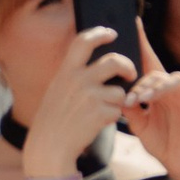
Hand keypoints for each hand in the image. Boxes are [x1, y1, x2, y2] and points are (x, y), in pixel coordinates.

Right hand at [24, 22, 135, 175]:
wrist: (49, 146)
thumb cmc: (54, 118)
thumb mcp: (57, 89)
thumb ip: (73, 75)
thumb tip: (97, 63)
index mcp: (66, 71)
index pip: (83, 41)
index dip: (99, 33)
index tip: (111, 33)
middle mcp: (78, 80)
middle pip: (114, 61)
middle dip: (128, 66)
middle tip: (131, 73)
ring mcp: (90, 96)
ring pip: (119, 91)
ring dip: (117, 101)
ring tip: (103, 110)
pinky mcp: (100, 113)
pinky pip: (118, 110)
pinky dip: (113, 117)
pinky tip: (98, 123)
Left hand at [117, 52, 179, 179]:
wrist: (178, 162)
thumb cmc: (159, 140)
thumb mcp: (138, 124)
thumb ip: (130, 108)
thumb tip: (118, 93)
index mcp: (156, 90)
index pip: (148, 63)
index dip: (142, 44)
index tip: (133, 23)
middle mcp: (172, 90)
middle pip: (157, 74)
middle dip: (142, 83)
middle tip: (132, 98)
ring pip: (175, 79)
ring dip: (159, 86)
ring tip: (145, 98)